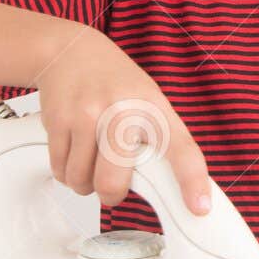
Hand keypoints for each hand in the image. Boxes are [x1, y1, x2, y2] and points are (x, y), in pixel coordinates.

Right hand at [33, 27, 210, 214]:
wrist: (70, 50)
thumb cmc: (114, 81)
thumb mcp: (148, 99)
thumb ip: (157, 139)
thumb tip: (168, 188)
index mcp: (154, 108)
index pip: (181, 149)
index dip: (192, 181)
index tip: (198, 207)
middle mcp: (122, 111)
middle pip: (112, 181)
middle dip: (111, 194)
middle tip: (112, 187)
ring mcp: (88, 115)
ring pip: (82, 180)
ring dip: (84, 183)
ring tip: (91, 161)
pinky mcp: (59, 120)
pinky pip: (60, 170)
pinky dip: (66, 172)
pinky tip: (74, 152)